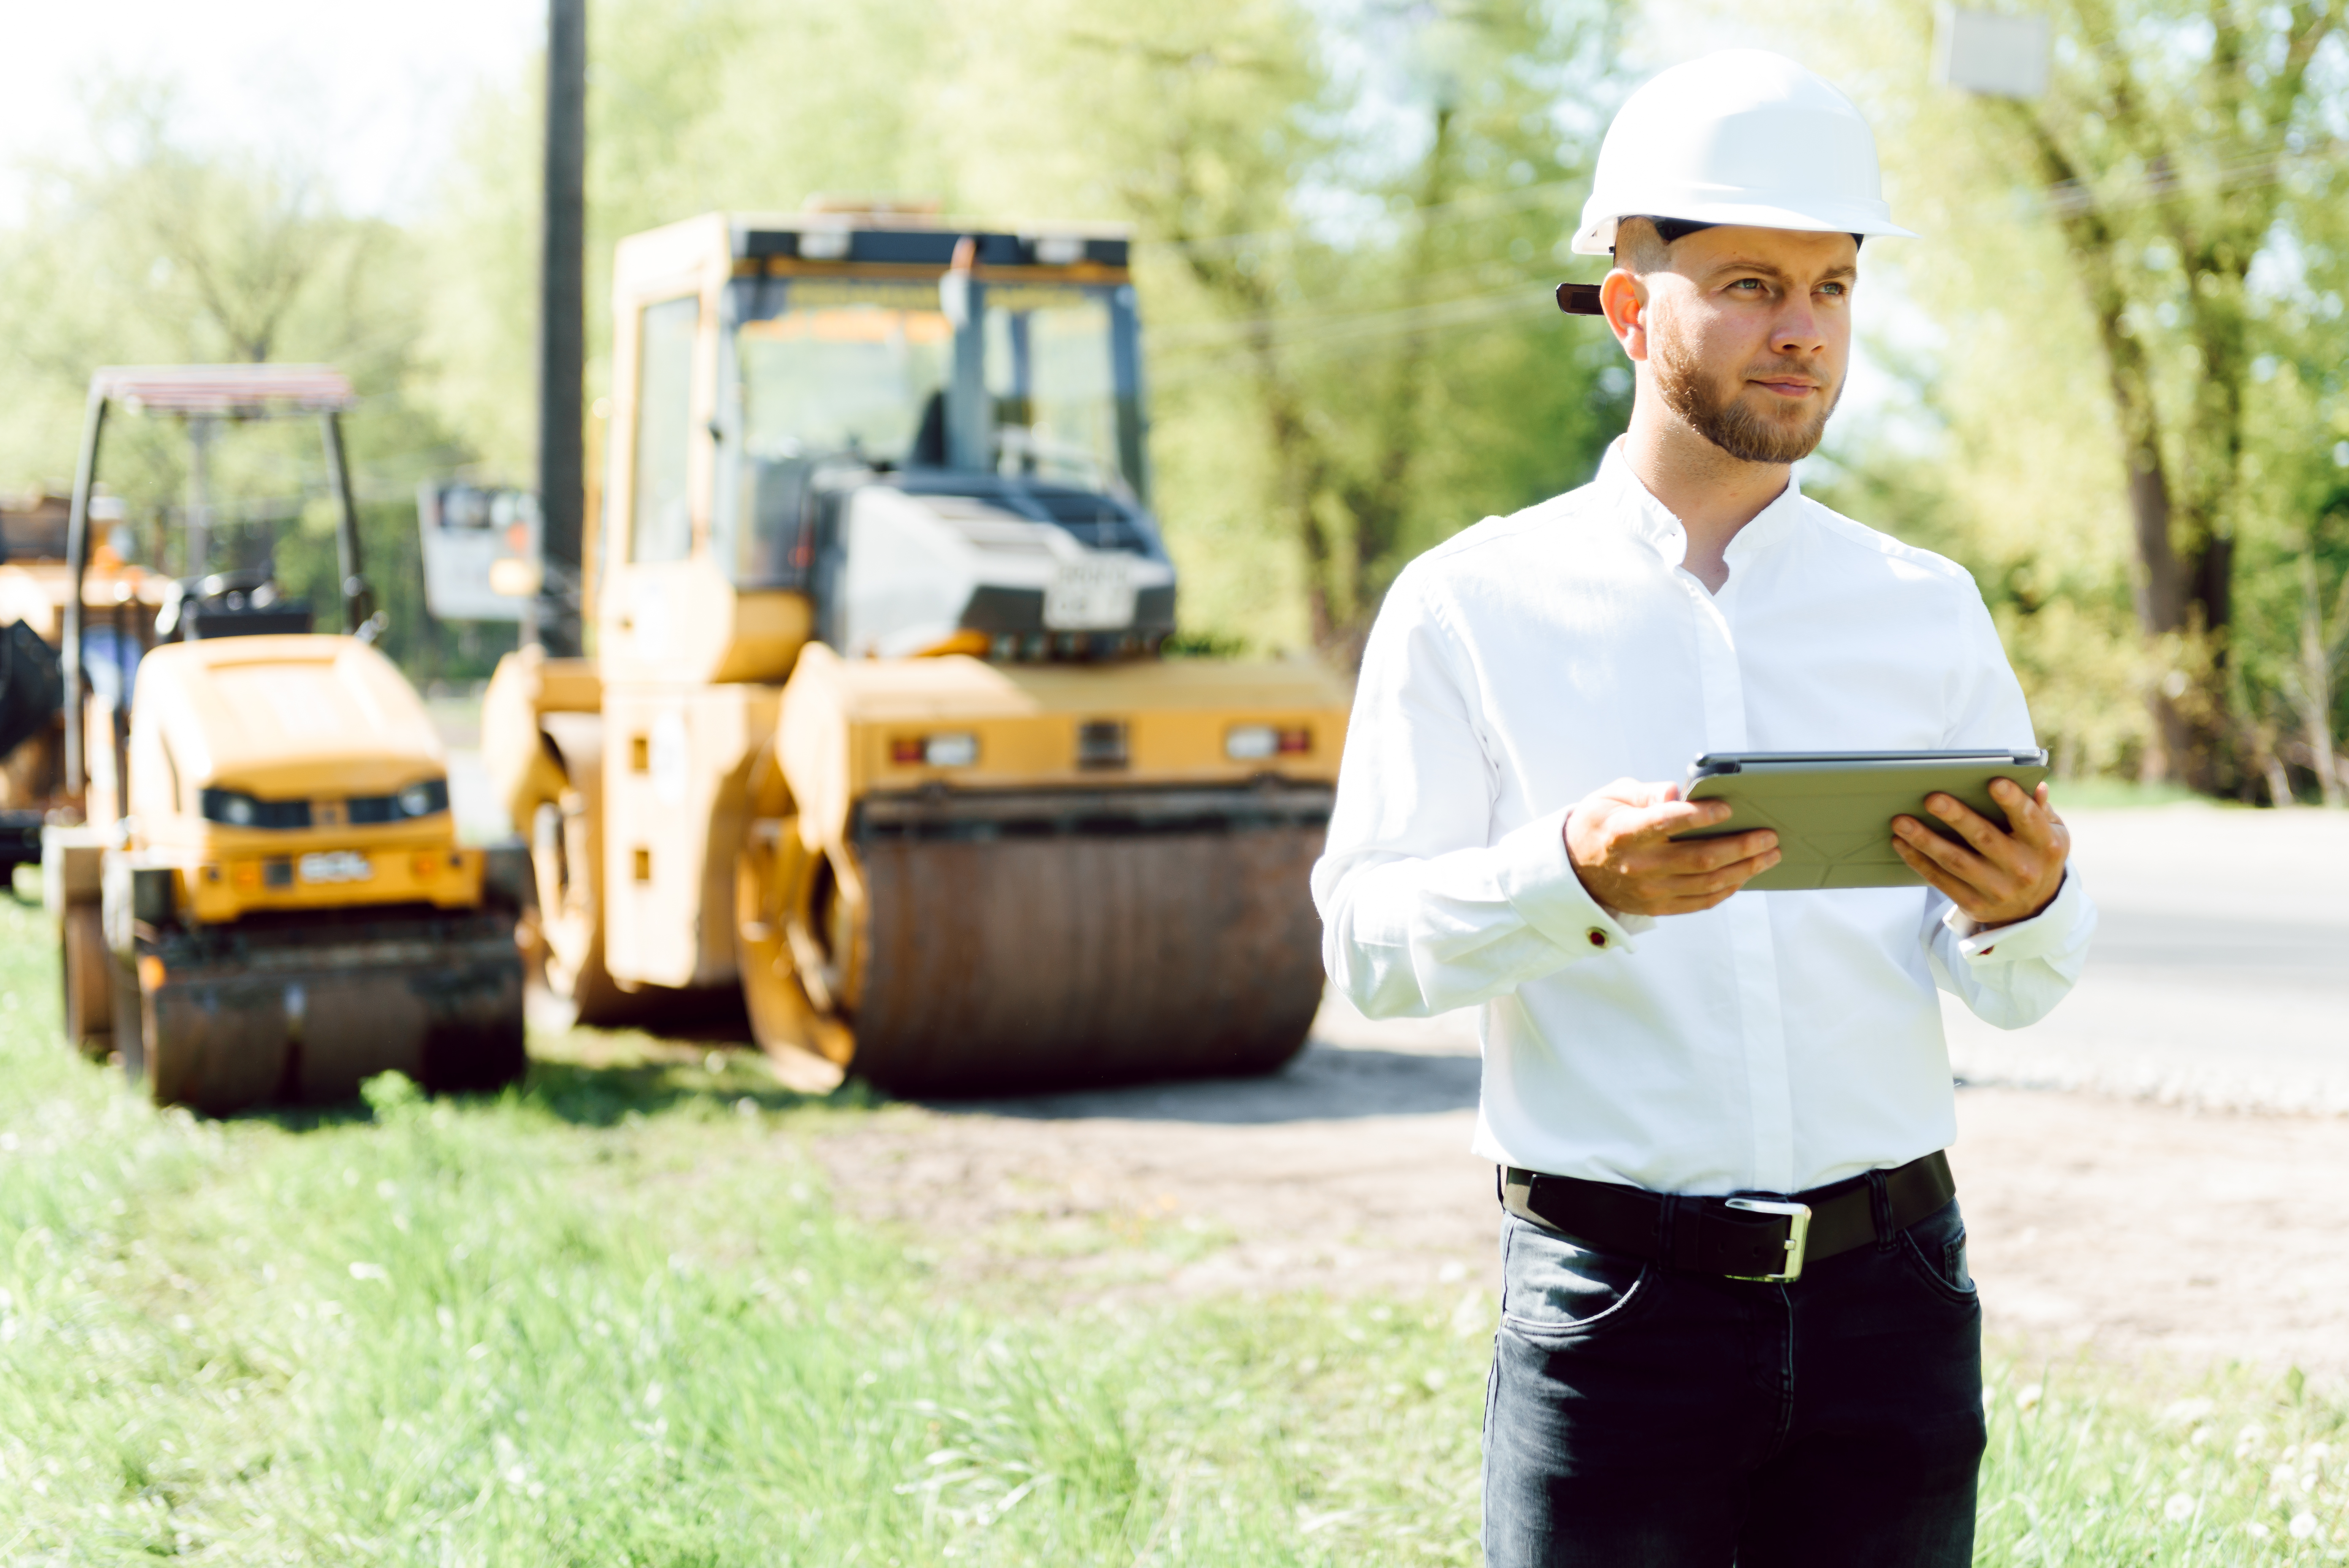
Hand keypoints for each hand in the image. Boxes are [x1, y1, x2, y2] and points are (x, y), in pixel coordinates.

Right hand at [1565, 777, 1780, 917]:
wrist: (1574, 870)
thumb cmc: (1598, 825)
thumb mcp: (1610, 797)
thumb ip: (1645, 792)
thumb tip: (1676, 791)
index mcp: (1626, 832)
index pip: (1668, 822)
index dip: (1701, 816)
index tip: (1728, 808)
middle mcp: (1640, 865)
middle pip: (1701, 858)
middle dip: (1742, 846)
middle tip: (1769, 835)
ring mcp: (1650, 890)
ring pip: (1707, 883)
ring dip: (1744, 869)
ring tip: (1768, 855)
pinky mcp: (1657, 906)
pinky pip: (1699, 902)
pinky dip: (1726, 890)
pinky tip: (1744, 876)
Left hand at [1891, 778, 2068, 928]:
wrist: (2034, 908)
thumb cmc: (2037, 856)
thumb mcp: (2052, 834)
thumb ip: (2040, 810)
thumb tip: (2037, 786)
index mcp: (2044, 846)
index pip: (2028, 820)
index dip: (2012, 801)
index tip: (1994, 782)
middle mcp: (2022, 869)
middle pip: (1984, 839)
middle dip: (1956, 818)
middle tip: (1931, 798)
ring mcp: (1996, 889)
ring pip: (1955, 861)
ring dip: (1925, 840)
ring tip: (1901, 821)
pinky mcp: (1973, 903)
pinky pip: (1940, 880)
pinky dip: (1918, 860)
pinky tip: (1901, 843)